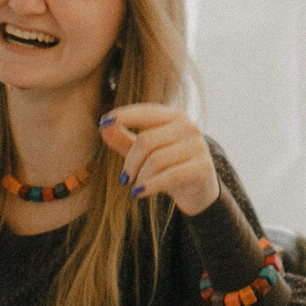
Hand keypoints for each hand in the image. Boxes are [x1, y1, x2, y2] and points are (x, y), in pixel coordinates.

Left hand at [98, 104, 223, 215]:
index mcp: (175, 117)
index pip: (146, 112)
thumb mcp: (145, 153)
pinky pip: (169, 176)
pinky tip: (138, 193)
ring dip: (140, 177)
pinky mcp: (203, 167)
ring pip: (156, 160)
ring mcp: (198, 146)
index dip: (123, 116)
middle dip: (130, 162)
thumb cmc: (169, 166)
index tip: (102, 123)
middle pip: (147, 140)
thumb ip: (125, 139)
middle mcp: (189, 127)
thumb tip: (104, 127)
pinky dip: (150, 185)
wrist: (199, 191)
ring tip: (136, 187)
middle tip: (124, 179)